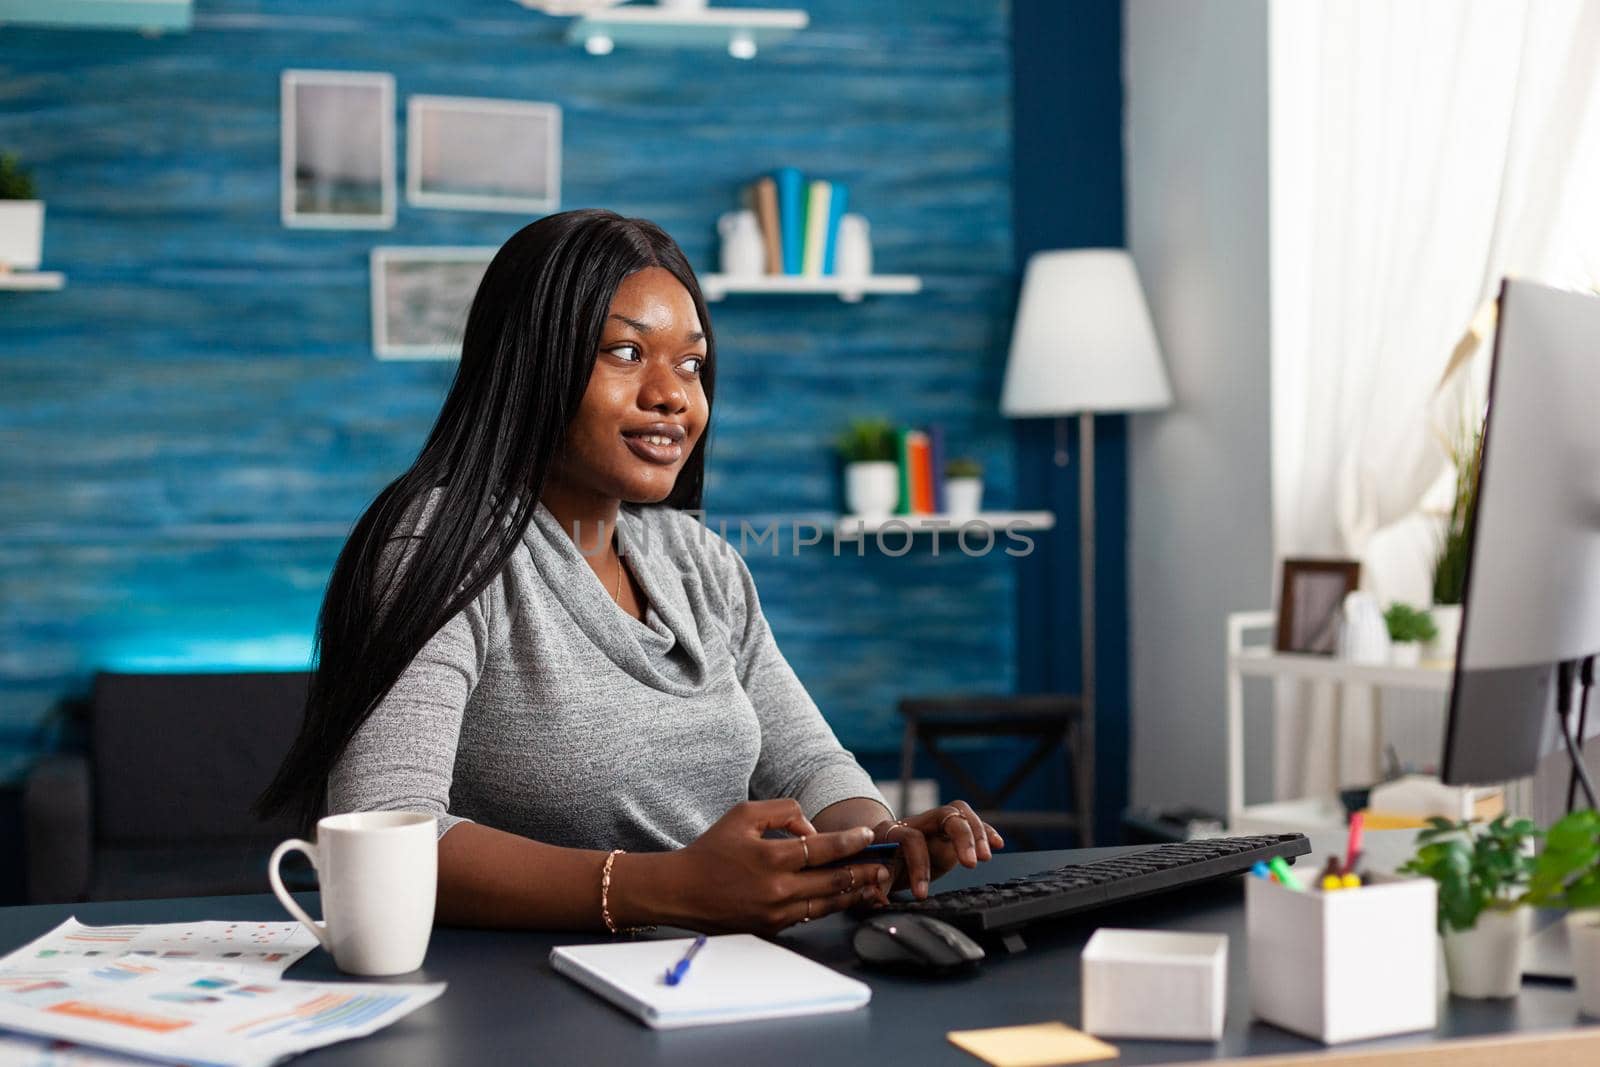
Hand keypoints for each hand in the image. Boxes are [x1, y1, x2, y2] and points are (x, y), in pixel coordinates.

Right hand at [665, 800, 892, 933]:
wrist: (681, 891)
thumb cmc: (712, 849)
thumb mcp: (743, 815)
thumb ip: (783, 813)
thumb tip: (812, 829)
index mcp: (770, 859)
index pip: (823, 849)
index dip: (851, 842)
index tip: (869, 836)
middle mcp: (777, 890)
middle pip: (834, 881)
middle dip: (864, 871)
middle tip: (885, 863)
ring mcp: (776, 913)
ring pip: (827, 903)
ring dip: (854, 892)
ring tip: (875, 882)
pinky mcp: (772, 928)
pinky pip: (810, 914)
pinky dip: (830, 904)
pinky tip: (845, 896)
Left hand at [873, 801, 1003, 899]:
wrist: (875, 857)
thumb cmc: (872, 869)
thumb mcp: (867, 879)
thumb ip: (873, 884)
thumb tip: (878, 895)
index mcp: (890, 832)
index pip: (911, 838)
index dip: (919, 865)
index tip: (922, 894)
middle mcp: (914, 823)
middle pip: (943, 814)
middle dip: (961, 837)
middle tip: (971, 864)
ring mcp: (933, 825)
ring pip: (959, 812)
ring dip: (976, 833)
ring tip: (985, 857)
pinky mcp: (948, 832)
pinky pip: (970, 822)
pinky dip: (985, 831)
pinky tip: (997, 844)